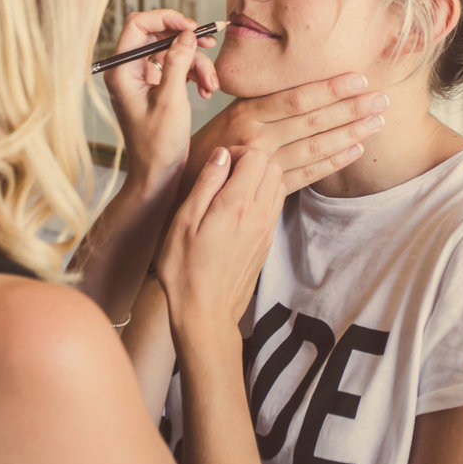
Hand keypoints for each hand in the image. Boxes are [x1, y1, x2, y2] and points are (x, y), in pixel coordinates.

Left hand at [104, 10, 220, 191]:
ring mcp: (141, 78)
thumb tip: (186, 34)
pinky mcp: (155, 87)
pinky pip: (176, 67)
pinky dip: (193, 74)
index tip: (192, 28)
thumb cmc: (158, 145)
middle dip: (187, 42)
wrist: (157, 174)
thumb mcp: (171, 100)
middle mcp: (128, 70)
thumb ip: (177, 63)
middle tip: (210, 45)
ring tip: (211, 84)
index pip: (138, 24)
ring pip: (172, 51)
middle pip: (158, 35)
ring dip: (196, 63)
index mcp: (121, 71)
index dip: (166, 19)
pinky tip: (206, 90)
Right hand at [156, 147, 283, 342]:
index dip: (237, 151)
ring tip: (232, 189)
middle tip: (225, 173)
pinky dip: (262, 196)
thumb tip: (221, 155)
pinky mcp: (267, 241)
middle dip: (251, 160)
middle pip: (272, 166)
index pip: (256, 156)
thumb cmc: (185, 270)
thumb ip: (206, 184)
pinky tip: (238, 208)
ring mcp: (266, 229)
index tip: (219, 162)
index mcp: (237, 205)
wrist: (205, 313)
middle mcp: (258, 214)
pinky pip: (275, 205)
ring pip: (278, 184)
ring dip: (259, 178)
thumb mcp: (184, 221)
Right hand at [188, 74, 386, 194]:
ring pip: (313, 148)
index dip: (330, 89)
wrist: (175, 195)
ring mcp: (262, 168)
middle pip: (311, 121)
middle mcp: (255, 139)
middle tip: (382, 98)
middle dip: (350, 109)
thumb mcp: (226, 117)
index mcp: (244, 114)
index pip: (295, 98)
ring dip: (349, 134)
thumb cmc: (203, 151)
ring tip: (377, 122)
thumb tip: (295, 87)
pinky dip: (332, 163)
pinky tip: (355, 150)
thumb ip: (258, 106)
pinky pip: (306, 176)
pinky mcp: (266, 193)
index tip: (359, 79)